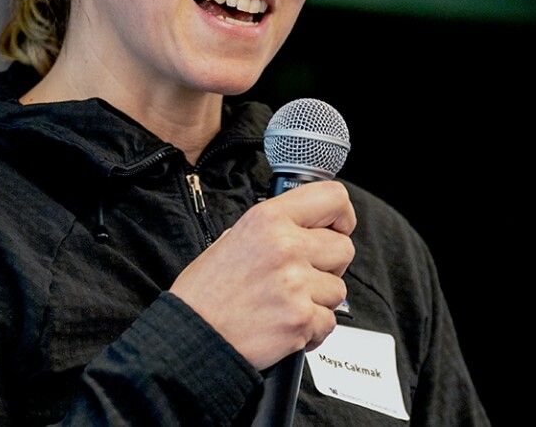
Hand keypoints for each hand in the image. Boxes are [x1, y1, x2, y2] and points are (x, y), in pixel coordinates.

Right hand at [168, 181, 356, 369]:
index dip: (341, 216)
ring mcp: (295, 284)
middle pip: (343, 248)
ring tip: (285, 303)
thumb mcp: (232, 238)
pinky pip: (330, 321)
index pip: (332, 198)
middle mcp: (285, 246)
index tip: (337, 228)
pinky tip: (286, 324)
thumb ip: (274, 229)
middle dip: (329, 265)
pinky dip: (312, 328)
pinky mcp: (301, 319)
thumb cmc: (205, 293)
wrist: (191, 337)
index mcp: (268, 219)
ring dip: (319, 299)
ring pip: (338, 289)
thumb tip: (307, 228)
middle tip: (302, 276)